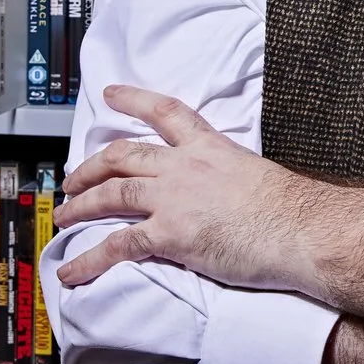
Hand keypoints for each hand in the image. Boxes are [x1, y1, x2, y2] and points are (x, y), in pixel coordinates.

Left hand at [53, 86, 315, 291]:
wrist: (300, 228)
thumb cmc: (291, 208)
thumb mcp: (255, 175)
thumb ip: (228, 177)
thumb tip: (227, 194)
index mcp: (209, 147)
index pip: (164, 112)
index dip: (133, 99)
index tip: (111, 92)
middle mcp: (184, 167)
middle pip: (123, 155)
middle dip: (91, 166)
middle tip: (73, 178)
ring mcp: (173, 199)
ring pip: (111, 194)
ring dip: (80, 206)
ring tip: (63, 216)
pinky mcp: (169, 234)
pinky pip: (118, 244)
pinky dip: (90, 259)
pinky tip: (72, 271)